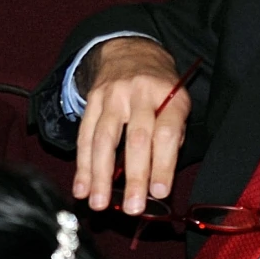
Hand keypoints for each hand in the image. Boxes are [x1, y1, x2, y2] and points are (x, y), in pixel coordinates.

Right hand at [71, 37, 188, 215]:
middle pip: (136, 138)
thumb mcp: (178, 103)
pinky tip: (82, 187)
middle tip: (132, 207)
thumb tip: (157, 183)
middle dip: (133, 177)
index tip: (160, 192)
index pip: (166, 132)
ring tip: (98, 203)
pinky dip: (82, 165)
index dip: (163, 163)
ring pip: (104, 138)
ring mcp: (112, 96)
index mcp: (169, 95)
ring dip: (100, 175)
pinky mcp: (92, 100)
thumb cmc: (160, 88)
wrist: (131, 51)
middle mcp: (140, 93)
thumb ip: (171, 138)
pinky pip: (84, 135)